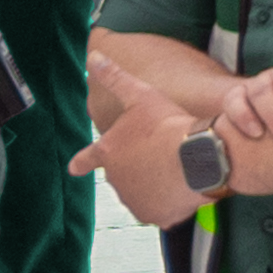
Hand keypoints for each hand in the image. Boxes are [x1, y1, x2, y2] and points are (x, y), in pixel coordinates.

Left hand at [67, 53, 214, 229]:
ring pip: (142, 193)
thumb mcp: (140, 95)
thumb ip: (115, 77)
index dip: (81, 162)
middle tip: (161, 153)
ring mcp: (136, 200)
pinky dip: (170, 202)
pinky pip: (162, 210)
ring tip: (174, 168)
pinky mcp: (157, 216)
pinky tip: (182, 188)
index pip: (88, 158)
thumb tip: (93, 56)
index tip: (73, 168)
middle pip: (123, 175)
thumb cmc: (168, 124)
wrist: (200, 156)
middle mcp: (116, 180)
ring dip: (153, 184)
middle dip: (139, 166)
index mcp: (108, 152)